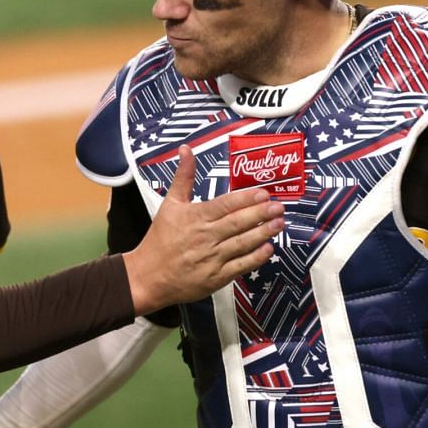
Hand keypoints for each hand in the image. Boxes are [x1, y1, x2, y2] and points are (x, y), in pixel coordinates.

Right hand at [122, 146, 286, 312]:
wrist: (149, 276)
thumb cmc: (161, 238)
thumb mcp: (170, 204)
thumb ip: (183, 177)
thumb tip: (186, 149)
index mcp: (195, 217)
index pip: (225, 205)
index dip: (246, 199)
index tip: (264, 193)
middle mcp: (205, 236)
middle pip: (237, 223)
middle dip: (261, 213)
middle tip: (279, 207)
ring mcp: (212, 258)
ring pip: (242, 243)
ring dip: (263, 233)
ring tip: (279, 224)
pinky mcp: (216, 277)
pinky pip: (240, 266)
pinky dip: (255, 258)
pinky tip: (269, 249)